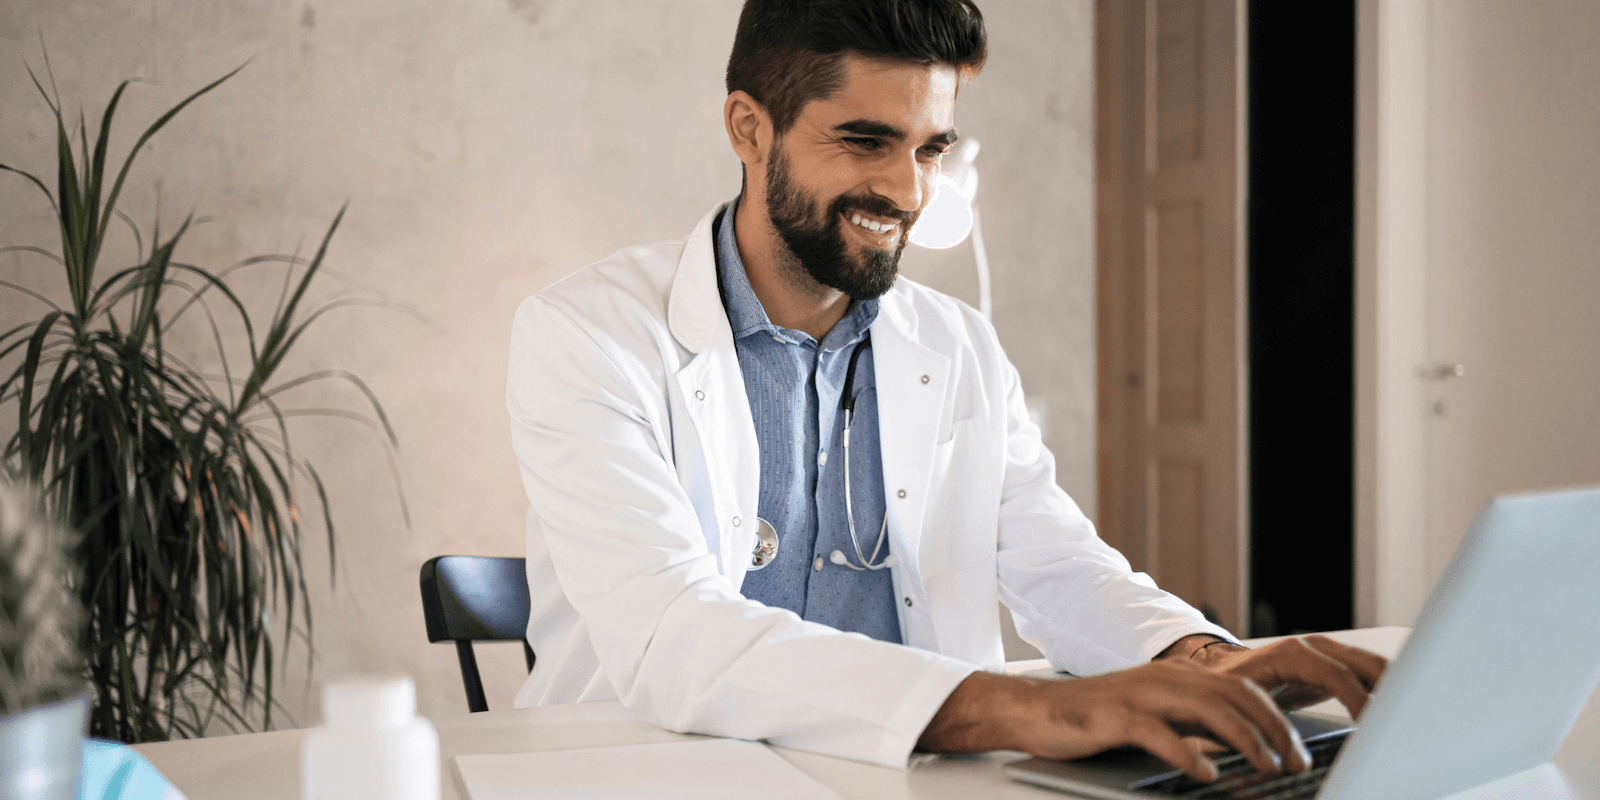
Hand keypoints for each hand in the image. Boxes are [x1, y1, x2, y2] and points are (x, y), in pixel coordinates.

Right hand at [918, 661, 1312, 782]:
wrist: (1036, 710)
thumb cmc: (1095, 719)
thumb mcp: (1154, 718)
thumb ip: (1192, 725)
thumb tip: (1241, 749)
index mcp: (1178, 676)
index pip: (1243, 690)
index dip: (1277, 719)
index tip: (1300, 750)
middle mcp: (1165, 677)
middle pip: (1236, 696)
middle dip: (1274, 729)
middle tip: (1296, 762)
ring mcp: (1141, 694)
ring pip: (1209, 710)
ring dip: (1245, 740)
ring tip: (1266, 766)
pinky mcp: (1116, 716)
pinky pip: (1161, 734)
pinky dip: (1189, 753)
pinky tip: (1207, 773)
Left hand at [1192, 635, 1388, 718]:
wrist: (1226, 669)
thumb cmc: (1229, 686)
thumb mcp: (1240, 704)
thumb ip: (1258, 725)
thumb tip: (1272, 755)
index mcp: (1292, 654)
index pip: (1337, 675)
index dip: (1359, 700)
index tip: (1376, 725)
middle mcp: (1315, 647)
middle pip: (1368, 664)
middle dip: (1391, 691)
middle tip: (1405, 725)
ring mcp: (1328, 652)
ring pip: (1375, 667)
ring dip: (1394, 691)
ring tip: (1407, 722)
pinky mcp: (1336, 664)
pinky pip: (1369, 675)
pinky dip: (1384, 692)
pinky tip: (1394, 715)